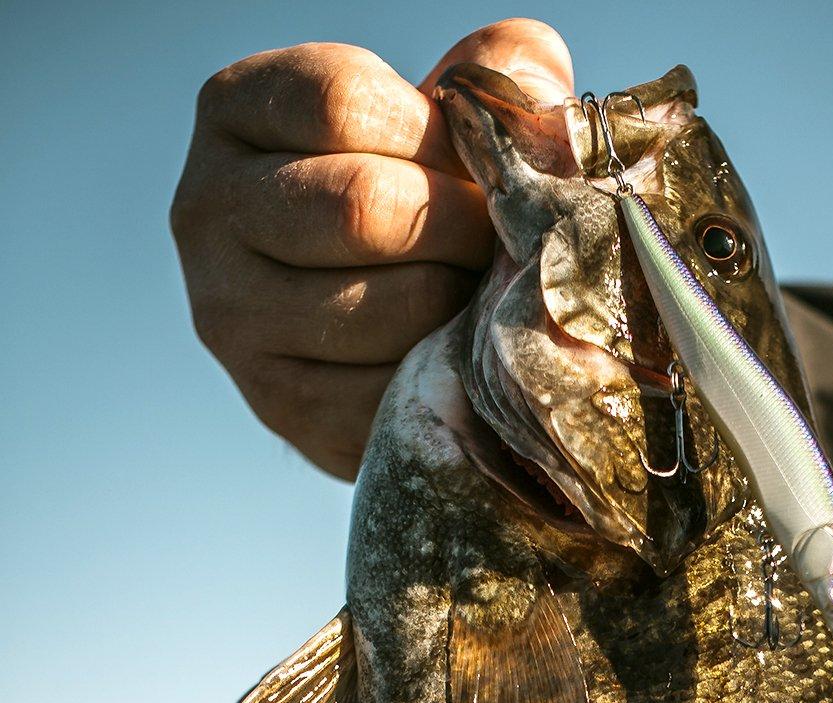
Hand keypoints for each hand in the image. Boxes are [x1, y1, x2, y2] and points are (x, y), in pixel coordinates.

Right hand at [171, 19, 573, 479]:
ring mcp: (229, 311)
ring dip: (459, 302)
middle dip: (460, 227)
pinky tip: (451, 351)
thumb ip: (485, 78)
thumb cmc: (421, 200)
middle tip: (490, 240)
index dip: (438, 136)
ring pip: (386, 305)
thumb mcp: (443, 123)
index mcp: (237, 110)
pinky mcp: (275, 400)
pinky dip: (445, 370)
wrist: (382, 329)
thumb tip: (526, 71)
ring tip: (471, 292)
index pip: (341, 102)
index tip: (470, 162)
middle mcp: (205, 207)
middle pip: (361, 206)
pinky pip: (391, 386)